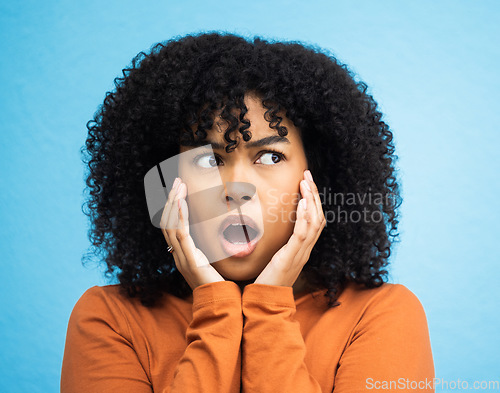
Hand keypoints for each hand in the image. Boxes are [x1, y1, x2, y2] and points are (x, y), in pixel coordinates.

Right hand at [160, 177, 224, 289]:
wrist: (220, 304)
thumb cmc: (219, 284)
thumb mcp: (212, 262)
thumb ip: (209, 249)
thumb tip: (215, 236)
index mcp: (182, 254)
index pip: (171, 226)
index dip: (172, 207)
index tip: (179, 190)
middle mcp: (178, 254)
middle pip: (166, 222)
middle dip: (171, 200)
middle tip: (177, 181)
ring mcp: (181, 257)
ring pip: (170, 225)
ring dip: (173, 203)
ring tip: (178, 185)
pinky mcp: (189, 260)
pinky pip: (180, 234)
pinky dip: (178, 216)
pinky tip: (179, 201)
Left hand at [254, 170, 325, 286]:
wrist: (266, 303)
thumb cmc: (268, 282)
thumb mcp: (275, 260)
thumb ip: (279, 246)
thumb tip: (272, 230)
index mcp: (302, 249)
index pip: (314, 221)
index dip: (313, 201)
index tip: (307, 183)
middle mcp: (305, 250)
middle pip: (318, 217)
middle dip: (314, 195)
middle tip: (308, 175)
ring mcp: (300, 254)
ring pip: (314, 222)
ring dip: (311, 200)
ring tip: (306, 182)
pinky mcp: (291, 257)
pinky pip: (303, 234)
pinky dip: (304, 216)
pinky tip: (302, 203)